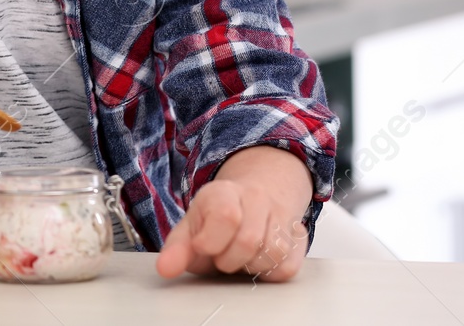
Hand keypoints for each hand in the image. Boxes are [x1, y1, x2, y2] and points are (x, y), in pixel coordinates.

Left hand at [155, 146, 312, 282]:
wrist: (253, 198)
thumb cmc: (216, 217)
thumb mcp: (190, 227)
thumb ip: (177, 249)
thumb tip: (166, 268)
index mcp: (224, 192)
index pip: (226, 216)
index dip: (210, 242)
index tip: (202, 247)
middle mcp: (256, 198)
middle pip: (248, 240)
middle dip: (228, 259)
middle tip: (220, 255)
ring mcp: (281, 215)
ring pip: (271, 254)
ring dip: (249, 265)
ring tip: (239, 256)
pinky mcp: (298, 238)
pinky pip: (286, 266)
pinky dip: (268, 271)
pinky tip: (257, 259)